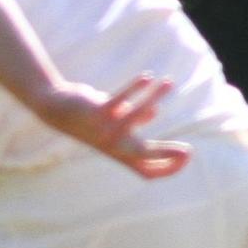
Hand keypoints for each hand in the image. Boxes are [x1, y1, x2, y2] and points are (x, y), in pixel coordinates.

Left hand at [30, 75, 188, 178]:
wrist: (58, 111)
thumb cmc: (91, 118)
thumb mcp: (116, 122)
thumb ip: (135, 119)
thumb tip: (154, 112)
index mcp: (121, 153)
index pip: (147, 171)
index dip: (168, 168)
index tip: (187, 155)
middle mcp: (114, 145)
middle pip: (143, 156)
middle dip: (167, 154)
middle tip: (189, 151)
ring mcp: (105, 129)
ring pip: (136, 115)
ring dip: (155, 96)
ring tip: (169, 81)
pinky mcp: (97, 111)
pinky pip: (120, 99)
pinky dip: (135, 87)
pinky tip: (147, 76)